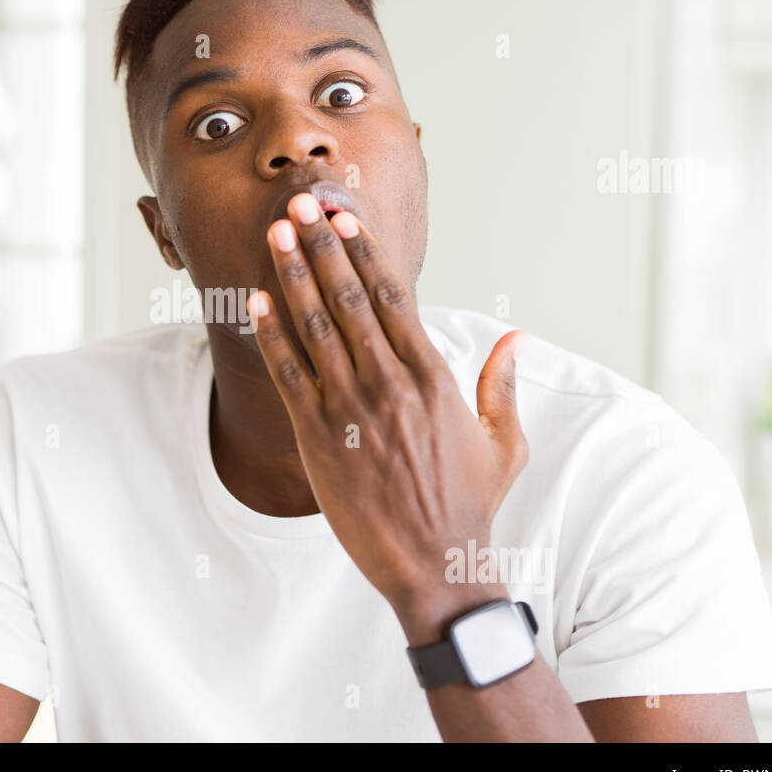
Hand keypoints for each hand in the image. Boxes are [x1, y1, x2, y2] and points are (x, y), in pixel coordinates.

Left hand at [246, 194, 529, 642]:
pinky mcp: (319, 439)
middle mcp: (391, 384)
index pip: (395, 299)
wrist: (437, 568)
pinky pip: (289, 375)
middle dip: (322, 247)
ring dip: (292, 276)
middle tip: (300, 204)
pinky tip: (256, 300)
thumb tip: (514, 337)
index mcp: (434, 378)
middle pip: (350, 299)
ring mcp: (352, 410)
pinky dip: (271, 334)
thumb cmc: (471, 507)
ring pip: (316, 327)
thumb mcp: (505, 444)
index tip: (347, 220)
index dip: (366, 254)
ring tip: (275, 234)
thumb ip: (502, 385)